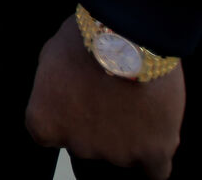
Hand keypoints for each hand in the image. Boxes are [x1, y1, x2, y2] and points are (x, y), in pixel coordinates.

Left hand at [25, 16, 183, 178]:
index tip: (76, 101)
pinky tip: (157, 136)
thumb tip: (63, 97)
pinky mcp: (151, 152)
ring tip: (136, 100)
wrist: (127, 35)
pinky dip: (156, 156)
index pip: (49, 134)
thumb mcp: (49, 59)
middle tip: (109, 95)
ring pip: (121, 154)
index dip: (65, 117)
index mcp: (44, 121)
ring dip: (128, 135)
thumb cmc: (84, 39)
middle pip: (86, 144)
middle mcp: (76, 144)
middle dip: (95, 124)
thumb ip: (53, 89)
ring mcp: (115, 153)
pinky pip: (156, 170)